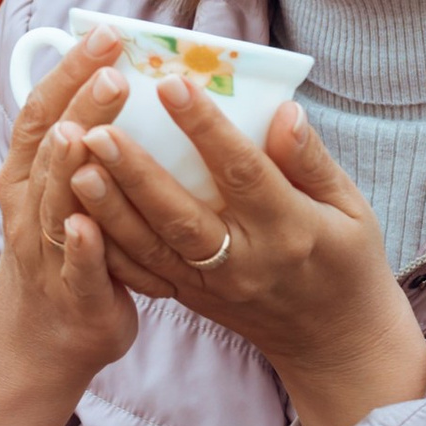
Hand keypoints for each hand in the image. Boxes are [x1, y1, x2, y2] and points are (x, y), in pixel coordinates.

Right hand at [0, 29, 139, 387]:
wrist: (42, 338)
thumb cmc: (67, 248)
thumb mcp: (60, 188)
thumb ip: (79, 137)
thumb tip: (117, 70)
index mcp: (28, 174)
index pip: (43, 110)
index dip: (70, 71)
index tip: (106, 34)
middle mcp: (29, 206)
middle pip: (51, 148)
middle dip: (79, 107)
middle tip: (114, 69)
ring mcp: (46, 251)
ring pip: (54, 204)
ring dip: (68, 168)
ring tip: (85, 131)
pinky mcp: (73, 294)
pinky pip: (76, 269)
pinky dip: (80, 247)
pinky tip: (87, 226)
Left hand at [72, 84, 425, 425]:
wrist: (333, 341)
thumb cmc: (346, 260)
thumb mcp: (352, 207)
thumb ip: (313, 160)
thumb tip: (284, 110)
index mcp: (289, 229)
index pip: (243, 172)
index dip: (206, 129)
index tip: (172, 84)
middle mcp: (243, 262)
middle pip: (180, 214)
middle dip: (134, 172)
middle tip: (95, 129)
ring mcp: (210, 286)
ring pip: (149, 248)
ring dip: (108, 206)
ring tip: (73, 162)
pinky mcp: (189, 299)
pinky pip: (140, 274)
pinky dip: (105, 245)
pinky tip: (74, 210)